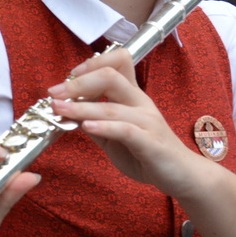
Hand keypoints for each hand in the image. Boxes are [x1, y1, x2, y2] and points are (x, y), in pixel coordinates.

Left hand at [46, 49, 205, 195]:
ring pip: (112, 106)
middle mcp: (141, 103)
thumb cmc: (147, 153)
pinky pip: (126, 130)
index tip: (69, 77)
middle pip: (110, 77)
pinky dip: (104, 127)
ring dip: (81, 107)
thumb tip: (68, 111)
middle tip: (54, 94)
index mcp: (133, 96)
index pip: (118, 61)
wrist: (181, 175)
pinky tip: (85, 127)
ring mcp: (147, 122)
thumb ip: (95, 122)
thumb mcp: (114, 135)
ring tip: (59, 109)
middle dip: (78, 83)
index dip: (91, 64)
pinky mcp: (151, 143)